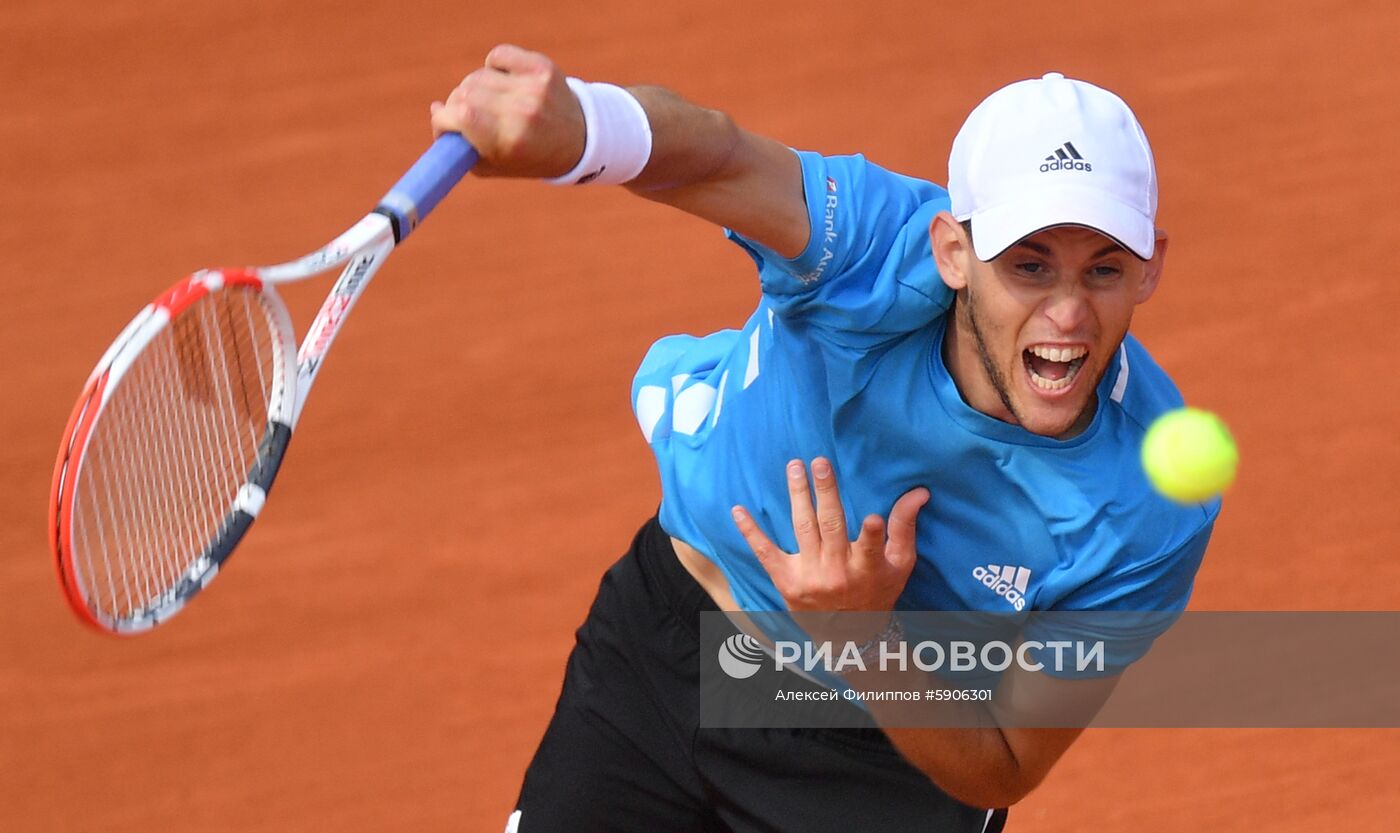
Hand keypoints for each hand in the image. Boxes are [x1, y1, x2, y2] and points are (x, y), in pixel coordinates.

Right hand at [429, 44, 584, 178]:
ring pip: (478, 76)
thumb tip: (435, 108)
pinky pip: (498, 55)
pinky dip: (493, 67)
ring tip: (488, 104)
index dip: (443, 120)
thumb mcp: (492, 166)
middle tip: (465, 117)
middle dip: (455, 106)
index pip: (460, 115)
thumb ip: (459, 147)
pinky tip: (503, 83)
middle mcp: (524, 112)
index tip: (444, 125)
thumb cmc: (527, 158)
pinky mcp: (541, 67)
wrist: (578, 140)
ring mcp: (534, 87)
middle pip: (464, 93)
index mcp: (511, 140)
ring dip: (474, 89)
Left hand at [731, 457, 928, 614]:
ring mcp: (809, 575)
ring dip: (797, 495)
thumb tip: (918, 492)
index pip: (871, 548)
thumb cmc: (878, 591)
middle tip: (820, 463)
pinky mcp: (786, 580)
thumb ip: (905, 527)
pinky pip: (765, 553)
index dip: (873, 534)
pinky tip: (738, 511)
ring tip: (795, 467)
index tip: (873, 518)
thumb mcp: (899, 564)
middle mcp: (837, 572)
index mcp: (867, 569)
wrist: (848, 633)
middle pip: (831, 527)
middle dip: (826, 493)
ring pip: (802, 529)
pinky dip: (751, 532)